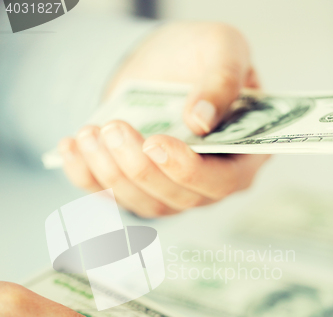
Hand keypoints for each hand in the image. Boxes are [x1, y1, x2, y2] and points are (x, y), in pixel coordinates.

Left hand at [59, 22, 269, 217]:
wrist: (160, 63)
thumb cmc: (198, 57)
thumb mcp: (222, 47)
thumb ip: (224, 78)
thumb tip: (200, 121)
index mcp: (240, 156)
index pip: (221, 182)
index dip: (187, 170)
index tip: (156, 143)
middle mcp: (207, 183)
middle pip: (177, 198)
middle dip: (140, 168)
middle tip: (116, 128)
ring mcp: (171, 191)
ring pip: (142, 203)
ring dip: (111, 172)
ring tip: (90, 133)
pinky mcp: (136, 189)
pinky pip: (110, 198)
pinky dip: (86, 175)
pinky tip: (72, 146)